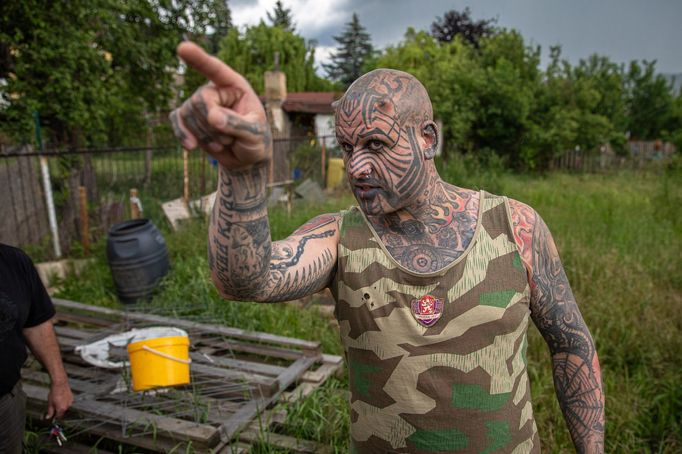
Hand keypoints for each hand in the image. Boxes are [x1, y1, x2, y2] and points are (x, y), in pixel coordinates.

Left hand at [46, 381, 72, 419]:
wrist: (60, 384)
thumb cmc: (54, 393)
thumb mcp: (50, 403)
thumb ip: (50, 411)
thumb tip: (48, 417)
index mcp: (61, 409)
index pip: (58, 416)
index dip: (55, 416)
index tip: (52, 415)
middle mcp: (67, 406)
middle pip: (63, 412)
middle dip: (58, 411)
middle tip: (54, 406)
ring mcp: (70, 402)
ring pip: (66, 407)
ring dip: (62, 406)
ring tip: (57, 401)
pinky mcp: (72, 398)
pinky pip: (68, 402)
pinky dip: (65, 402)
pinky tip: (61, 398)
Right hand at [169, 41, 270, 168]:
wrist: (246, 160)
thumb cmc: (256, 141)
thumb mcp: (254, 134)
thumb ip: (236, 124)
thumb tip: (213, 117)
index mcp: (234, 86)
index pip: (216, 70)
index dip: (199, 59)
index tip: (182, 48)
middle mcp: (215, 91)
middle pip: (199, 100)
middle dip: (212, 125)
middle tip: (229, 140)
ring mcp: (200, 104)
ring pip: (188, 114)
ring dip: (205, 136)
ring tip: (223, 144)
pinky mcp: (189, 119)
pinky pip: (177, 122)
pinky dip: (183, 135)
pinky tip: (191, 146)